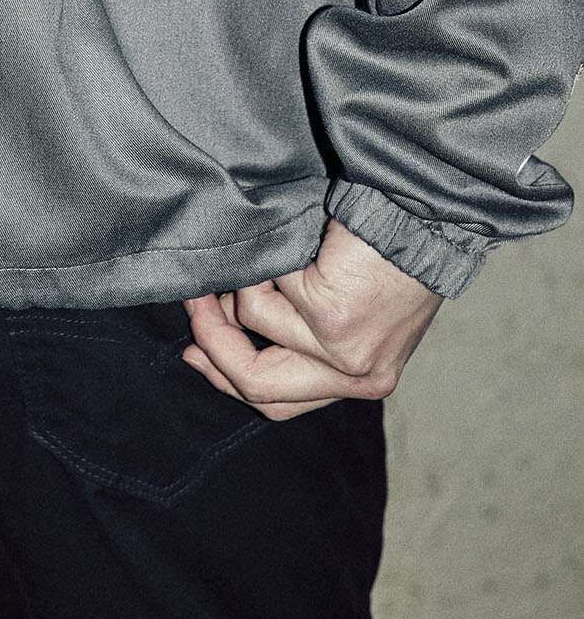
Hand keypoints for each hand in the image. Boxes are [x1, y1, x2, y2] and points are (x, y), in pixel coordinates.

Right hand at [181, 218, 442, 420]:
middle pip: (255, 382)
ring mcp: (343, 351)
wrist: (425, 215)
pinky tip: (299, 237)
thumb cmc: (388, 249)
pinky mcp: (332, 317)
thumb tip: (228, 326)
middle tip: (194, 301)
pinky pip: (266, 285)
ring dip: (251, 277)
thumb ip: (303, 332)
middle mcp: (355, 376)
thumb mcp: (352, 307)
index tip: (194, 350)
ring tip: (280, 245)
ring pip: (253, 319)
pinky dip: (271, 255)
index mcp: (361, 379)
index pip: (276, 403)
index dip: (225, 377)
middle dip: (213, 340)